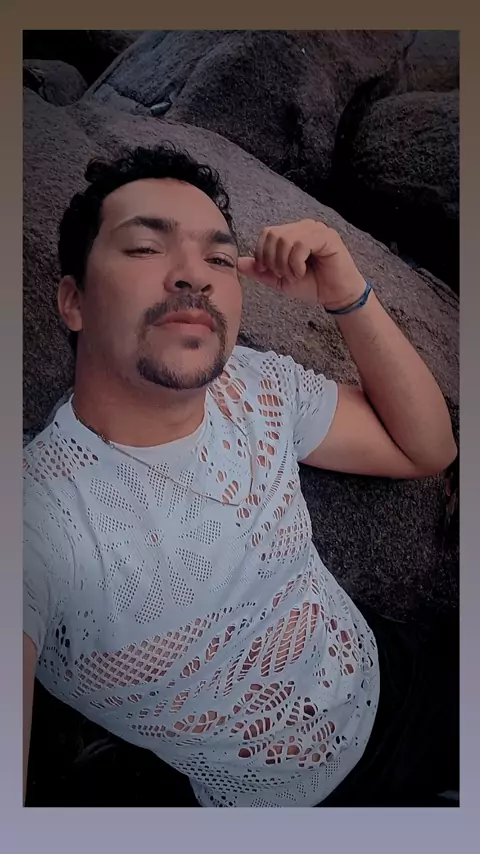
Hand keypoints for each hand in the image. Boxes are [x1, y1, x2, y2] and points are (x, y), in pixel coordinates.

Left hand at [237, 219, 365, 310]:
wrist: (336, 296)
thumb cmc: (312, 285)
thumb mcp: (280, 280)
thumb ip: (260, 271)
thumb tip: (238, 263)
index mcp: (292, 233)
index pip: (266, 233)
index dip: (261, 253)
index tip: (266, 271)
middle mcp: (303, 227)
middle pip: (273, 234)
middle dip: (272, 260)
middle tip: (283, 275)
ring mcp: (316, 229)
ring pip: (285, 239)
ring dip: (285, 263)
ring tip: (294, 275)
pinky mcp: (327, 236)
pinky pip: (301, 243)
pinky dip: (296, 262)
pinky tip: (302, 272)